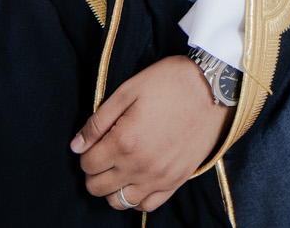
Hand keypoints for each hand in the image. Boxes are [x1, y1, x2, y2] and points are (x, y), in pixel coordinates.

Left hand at [72, 55, 230, 213]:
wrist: (213, 88)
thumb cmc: (170, 83)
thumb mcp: (128, 91)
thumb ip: (98, 121)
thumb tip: (76, 145)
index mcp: (124, 141)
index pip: (87, 164)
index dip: (85, 153)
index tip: (94, 142)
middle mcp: (140, 166)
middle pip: (98, 187)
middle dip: (93, 173)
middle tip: (102, 154)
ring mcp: (159, 177)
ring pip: (120, 202)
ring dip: (112, 188)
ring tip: (118, 168)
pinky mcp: (177, 180)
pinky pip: (148, 205)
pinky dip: (136, 198)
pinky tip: (137, 180)